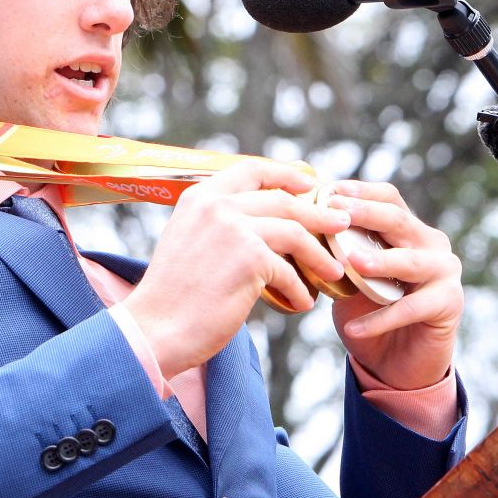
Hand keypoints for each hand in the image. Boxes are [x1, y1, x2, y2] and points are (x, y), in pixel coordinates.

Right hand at [119, 160, 350, 378]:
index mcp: (200, 196)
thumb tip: (267, 223)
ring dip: (319, 254)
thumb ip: (220, 224)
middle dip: (318, 214)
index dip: (286, 174)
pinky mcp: (250, 259)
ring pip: (295, 232)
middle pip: (283, 200)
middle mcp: (217, 205)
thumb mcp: (190, 241)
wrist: (156, 328)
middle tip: (341, 225)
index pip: (252, 169)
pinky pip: (289, 271)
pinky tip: (302, 303)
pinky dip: (300, 289)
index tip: (310, 184)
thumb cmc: (174, 295)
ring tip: (334, 271)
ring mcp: (234, 229)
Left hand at [326, 180, 462, 390]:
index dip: (360, 192)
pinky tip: (353, 329)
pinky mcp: (448, 303)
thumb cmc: (369, 308)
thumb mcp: (350, 274)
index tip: (328, 191)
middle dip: (364, 214)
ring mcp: (445, 272)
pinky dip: (379, 319)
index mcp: (409, 229)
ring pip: (409, 262)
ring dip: (378, 261)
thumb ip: (337, 249)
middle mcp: (432, 244)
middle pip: (398, 221)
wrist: (397, 360)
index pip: (388, 198)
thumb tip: (301, 224)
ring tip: (350, 263)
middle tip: (334, 213)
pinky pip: (410, 308)